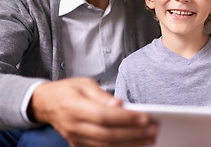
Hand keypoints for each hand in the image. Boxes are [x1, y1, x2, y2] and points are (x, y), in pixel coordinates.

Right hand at [28, 78, 157, 146]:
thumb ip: (102, 95)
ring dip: (129, 144)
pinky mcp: (77, 144)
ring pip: (105, 146)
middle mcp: (74, 125)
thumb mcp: (84, 84)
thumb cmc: (67, 90)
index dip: (125, 118)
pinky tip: (133, 146)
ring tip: (149, 140)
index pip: (104, 116)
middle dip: (133, 134)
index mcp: (74, 106)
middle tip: (153, 130)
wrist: (45, 103)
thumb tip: (120, 103)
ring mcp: (75, 138)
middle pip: (107, 134)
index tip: (145, 117)